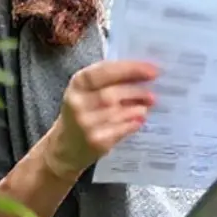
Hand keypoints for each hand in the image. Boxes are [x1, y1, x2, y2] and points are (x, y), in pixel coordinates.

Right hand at [44, 60, 157, 179]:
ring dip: (137, 108)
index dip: (130, 69)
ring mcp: (85, 124)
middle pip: (112, 94)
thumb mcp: (87, 91)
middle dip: (136, 92)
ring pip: (118, 113)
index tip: (153, 70)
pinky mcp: (95, 141)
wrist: (64, 147)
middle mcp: (78, 103)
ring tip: (146, 105)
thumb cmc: (82, 111)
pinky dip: (133, 123)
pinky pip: (121, 129)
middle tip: (152, 94)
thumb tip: (144, 72)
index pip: (104, 70)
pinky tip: (139, 120)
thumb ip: (110, 80)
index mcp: (77, 83)